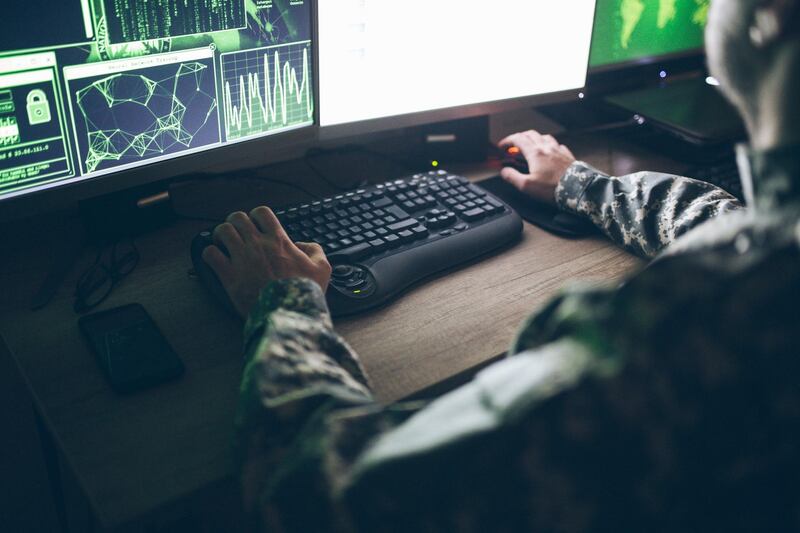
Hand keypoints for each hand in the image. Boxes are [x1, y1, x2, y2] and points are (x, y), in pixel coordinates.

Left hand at [201, 207, 331, 317]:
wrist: (289, 314)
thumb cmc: (305, 293)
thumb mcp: (322, 269)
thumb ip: (315, 251)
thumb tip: (303, 245)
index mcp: (278, 241)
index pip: (261, 212)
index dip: (255, 216)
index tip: (256, 226)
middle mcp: (258, 245)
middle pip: (237, 218)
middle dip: (235, 224)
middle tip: (237, 235)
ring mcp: (242, 259)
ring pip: (222, 231)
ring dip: (220, 236)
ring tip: (223, 244)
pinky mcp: (229, 275)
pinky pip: (210, 254)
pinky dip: (210, 254)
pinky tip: (215, 260)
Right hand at [498, 130, 575, 204]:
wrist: (577, 189)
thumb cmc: (553, 188)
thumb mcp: (526, 186)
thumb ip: (512, 177)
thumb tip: (504, 171)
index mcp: (535, 153)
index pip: (517, 139)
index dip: (507, 141)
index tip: (502, 146)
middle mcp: (546, 148)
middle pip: (530, 134)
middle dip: (519, 137)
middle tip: (513, 145)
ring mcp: (558, 150)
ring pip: (544, 137)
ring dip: (534, 138)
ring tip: (530, 145)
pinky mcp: (567, 156)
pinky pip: (557, 145)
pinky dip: (549, 145)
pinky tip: (549, 151)